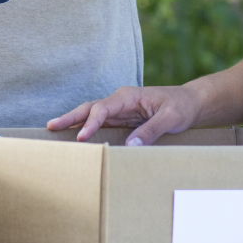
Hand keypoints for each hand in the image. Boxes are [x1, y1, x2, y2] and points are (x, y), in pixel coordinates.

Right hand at [48, 84, 203, 143]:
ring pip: (91, 116)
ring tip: (55, 130)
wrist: (191, 103)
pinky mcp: (122, 120)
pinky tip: (76, 137)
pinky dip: (86, 129)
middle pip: (90, 108)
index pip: (103, 109)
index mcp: (128, 96)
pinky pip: (100, 124)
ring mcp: (119, 111)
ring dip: (74, 123)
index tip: (81, 137)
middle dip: (70, 117)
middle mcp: (120, 101)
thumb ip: (151, 131)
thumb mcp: (171, 118)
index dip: (90, 123)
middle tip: (51, 126)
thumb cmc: (181, 107)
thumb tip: (130, 146)